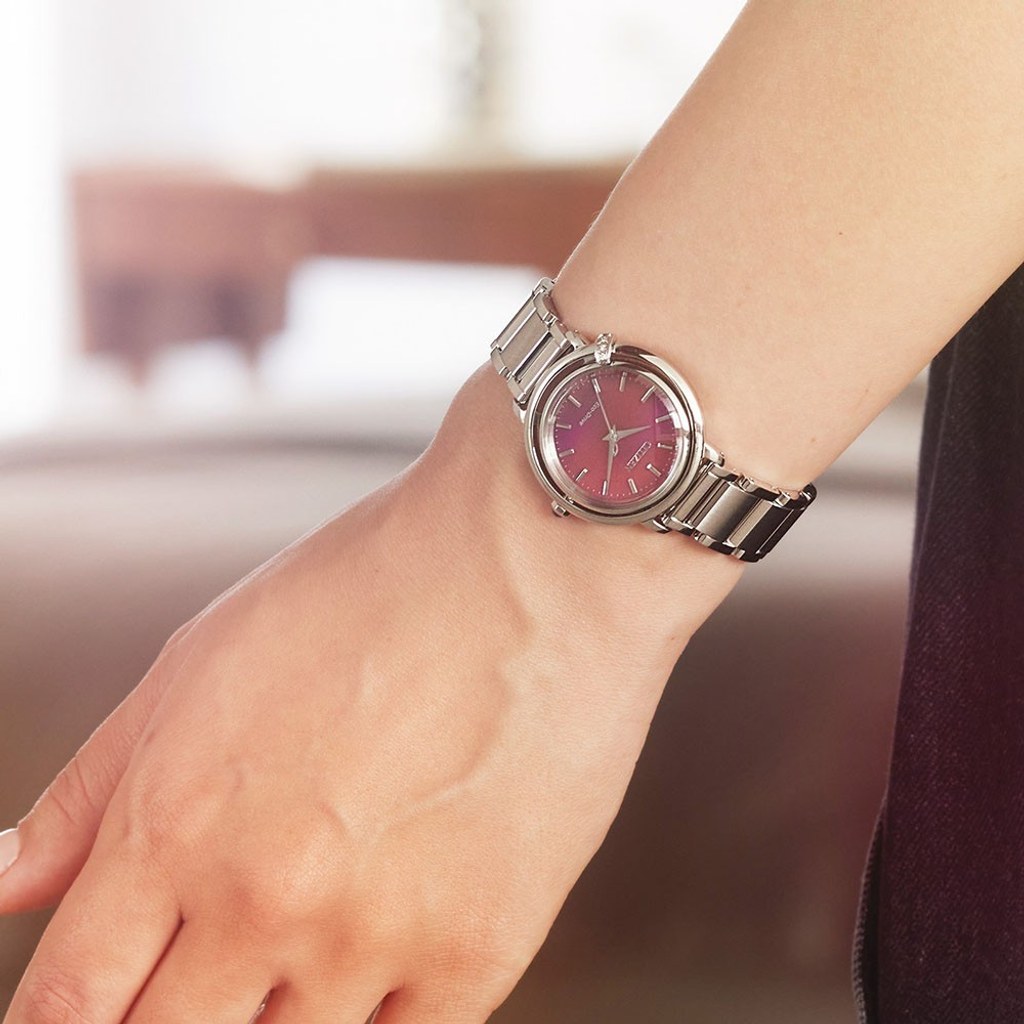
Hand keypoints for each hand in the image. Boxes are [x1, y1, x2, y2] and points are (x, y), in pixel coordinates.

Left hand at [0, 365, 743, 1023]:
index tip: (89, 1008)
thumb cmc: (373, 588)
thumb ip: (94, 786)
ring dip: (270, 1010)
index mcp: (175, 825)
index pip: (65, 1007)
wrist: (533, 562)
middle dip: (160, 1017)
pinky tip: (376, 948)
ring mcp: (375, 938)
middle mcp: (265, 901)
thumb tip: (6, 880)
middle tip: (198, 965)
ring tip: (306, 926)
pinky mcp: (479, 952)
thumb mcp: (204, 661)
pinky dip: (369, 1015)